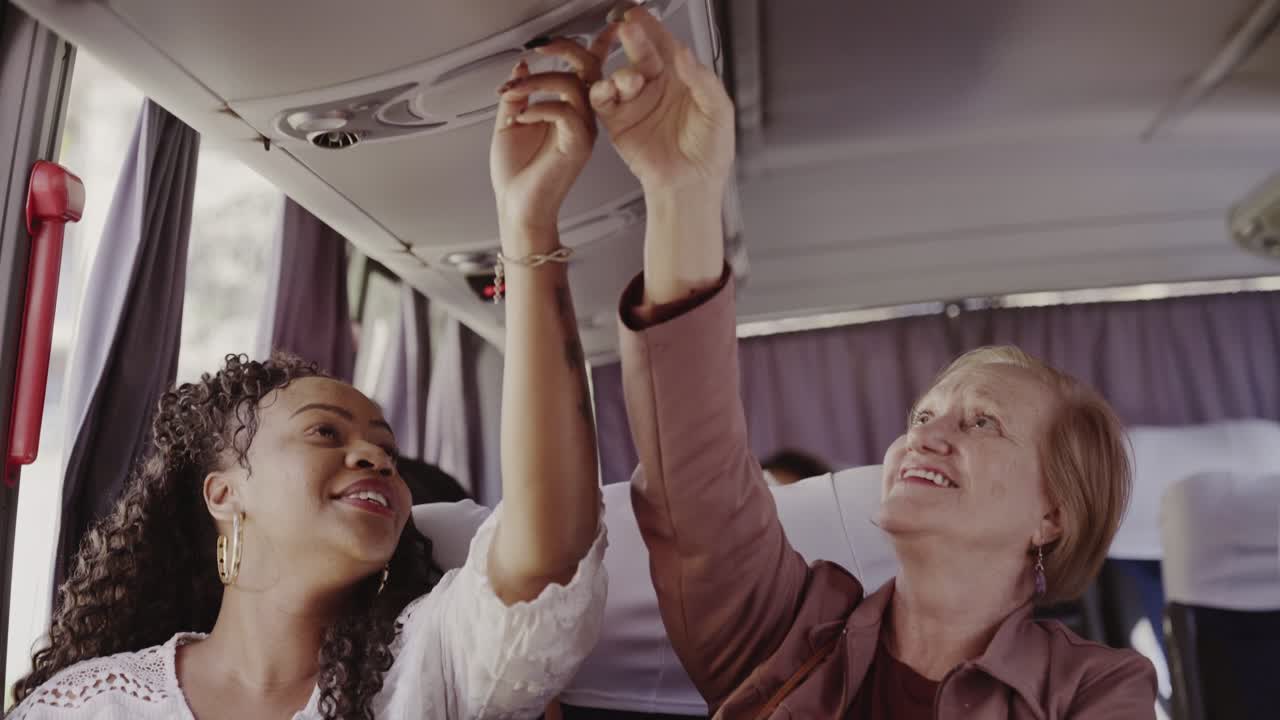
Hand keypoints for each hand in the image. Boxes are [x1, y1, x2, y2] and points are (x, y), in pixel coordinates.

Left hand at [490, 33, 616, 250]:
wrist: (517, 206)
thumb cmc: (517, 174)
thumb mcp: (510, 121)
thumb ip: (518, 93)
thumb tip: (522, 65)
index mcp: (569, 110)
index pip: (585, 70)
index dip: (584, 46)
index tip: (559, 37)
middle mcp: (582, 118)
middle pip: (589, 68)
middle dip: (564, 50)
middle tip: (539, 49)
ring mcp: (583, 132)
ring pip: (573, 86)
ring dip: (538, 82)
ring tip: (513, 93)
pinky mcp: (578, 146)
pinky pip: (564, 112)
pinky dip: (538, 108)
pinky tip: (521, 118)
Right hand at [589, 7, 734, 196]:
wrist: (691, 186)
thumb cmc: (710, 152)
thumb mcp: (718, 111)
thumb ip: (702, 80)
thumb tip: (685, 53)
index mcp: (682, 78)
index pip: (666, 44)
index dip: (653, 27)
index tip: (640, 14)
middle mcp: (656, 86)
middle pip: (640, 53)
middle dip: (633, 38)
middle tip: (627, 28)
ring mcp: (636, 102)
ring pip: (620, 75)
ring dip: (622, 73)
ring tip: (631, 80)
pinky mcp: (618, 122)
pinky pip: (603, 101)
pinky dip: (602, 92)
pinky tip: (608, 91)